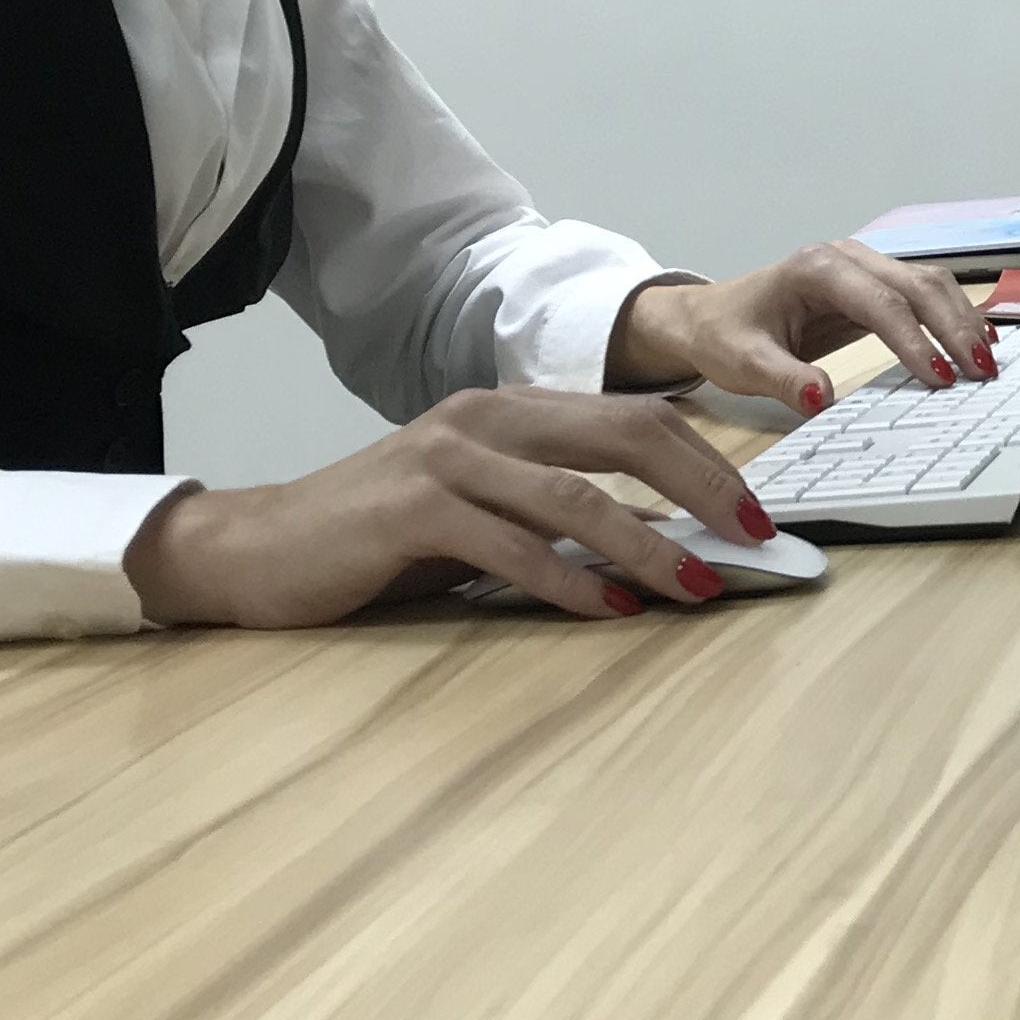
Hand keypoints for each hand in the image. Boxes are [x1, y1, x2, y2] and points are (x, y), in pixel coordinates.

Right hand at [123, 386, 778, 627]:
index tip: (759, 514)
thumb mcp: (482, 511)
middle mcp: (488, 419)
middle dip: (704, 488)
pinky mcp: (412, 509)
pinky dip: (570, 580)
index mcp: (514, 410)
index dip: (708, 462)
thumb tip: (663, 546)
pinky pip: (511, 545)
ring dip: (649, 545)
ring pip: (577, 495)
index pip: (638, 418)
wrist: (259, 549)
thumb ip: (558, 511)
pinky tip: (610, 610)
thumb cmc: (382, 539)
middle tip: (756, 539)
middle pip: (628, 437)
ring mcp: (448, 458)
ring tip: (699, 586)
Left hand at [604, 242, 998, 410]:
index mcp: (817, 269)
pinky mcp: (874, 286)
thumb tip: (824, 397)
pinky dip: (953, 316)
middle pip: (918, 285)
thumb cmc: (724, 335)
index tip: (940, 378)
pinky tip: (976, 340)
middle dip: (955, 327)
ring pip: (929, 284)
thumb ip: (783, 380)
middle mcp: (848, 258)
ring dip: (962, 320)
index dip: (915, 340)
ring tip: (987, 361)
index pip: (881, 303)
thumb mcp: (742, 363)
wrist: (708, 316)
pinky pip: (923, 295)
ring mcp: (864, 268)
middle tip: (982, 371)